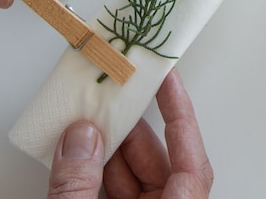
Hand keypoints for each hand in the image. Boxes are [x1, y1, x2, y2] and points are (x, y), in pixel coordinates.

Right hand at [47, 69, 212, 197]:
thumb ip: (79, 186)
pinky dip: (95, 173)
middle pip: (154, 161)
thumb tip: (79, 138)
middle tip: (107, 96)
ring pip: (131, 177)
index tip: (168, 78)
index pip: (191, 159)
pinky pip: (114, 193)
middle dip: (126, 128)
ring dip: (104, 150)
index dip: (179, 112)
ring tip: (81, 121)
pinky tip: (74, 154)